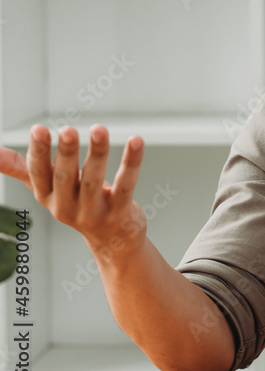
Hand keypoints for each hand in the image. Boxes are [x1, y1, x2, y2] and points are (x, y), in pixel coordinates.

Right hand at [0, 124, 147, 255]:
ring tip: (99, 129)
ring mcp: (93, 212)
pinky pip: (126, 185)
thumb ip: (22, 168)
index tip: (38, 129)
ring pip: (95, 180)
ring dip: (97, 153)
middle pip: (65, 177)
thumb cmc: (77, 204)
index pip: (39, 173)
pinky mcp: (120, 213)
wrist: (112, 241)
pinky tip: (136, 141)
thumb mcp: (47, 189)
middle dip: (65, 153)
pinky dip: (131, 162)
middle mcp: (66, 207)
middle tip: (67, 129)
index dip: (38, 152)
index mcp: (47, 197)